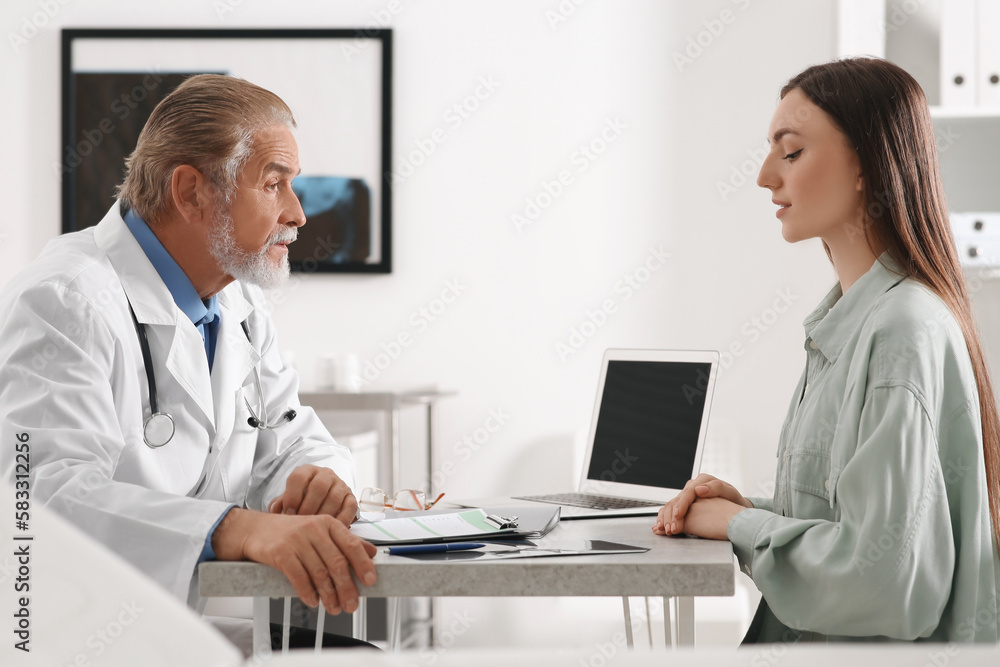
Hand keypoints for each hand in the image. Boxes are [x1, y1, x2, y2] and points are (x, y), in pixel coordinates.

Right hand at [212, 508, 376, 614]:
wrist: (255, 529)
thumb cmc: (290, 532)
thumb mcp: (320, 530)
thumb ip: (345, 540)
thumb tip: (372, 552)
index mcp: (328, 523)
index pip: (351, 544)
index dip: (363, 564)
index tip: (370, 581)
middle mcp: (314, 529)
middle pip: (337, 562)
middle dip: (347, 587)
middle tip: (351, 603)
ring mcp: (296, 540)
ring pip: (319, 572)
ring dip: (329, 595)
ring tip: (333, 607)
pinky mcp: (280, 553)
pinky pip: (299, 577)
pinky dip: (308, 592)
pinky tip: (313, 601)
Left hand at [268, 465, 357, 524]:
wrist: (319, 500)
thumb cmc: (300, 500)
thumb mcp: (289, 498)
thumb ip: (281, 503)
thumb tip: (276, 510)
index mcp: (307, 471)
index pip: (299, 477)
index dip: (292, 495)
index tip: (288, 513)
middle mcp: (326, 474)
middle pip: (319, 486)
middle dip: (309, 506)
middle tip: (302, 522)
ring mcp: (340, 485)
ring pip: (335, 497)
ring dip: (324, 514)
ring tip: (315, 528)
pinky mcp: (351, 497)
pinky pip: (350, 507)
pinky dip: (341, 519)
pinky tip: (331, 529)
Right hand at [652, 474, 750, 536]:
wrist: (736, 511)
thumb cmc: (735, 502)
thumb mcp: (730, 494)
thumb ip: (716, 488)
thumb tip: (699, 489)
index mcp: (704, 480)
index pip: (688, 491)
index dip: (682, 504)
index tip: (679, 514)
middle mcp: (694, 485)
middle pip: (678, 499)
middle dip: (672, 515)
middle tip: (671, 528)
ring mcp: (689, 494)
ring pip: (672, 504)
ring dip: (667, 518)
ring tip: (666, 530)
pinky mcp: (686, 503)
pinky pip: (672, 509)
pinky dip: (666, 518)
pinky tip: (662, 527)